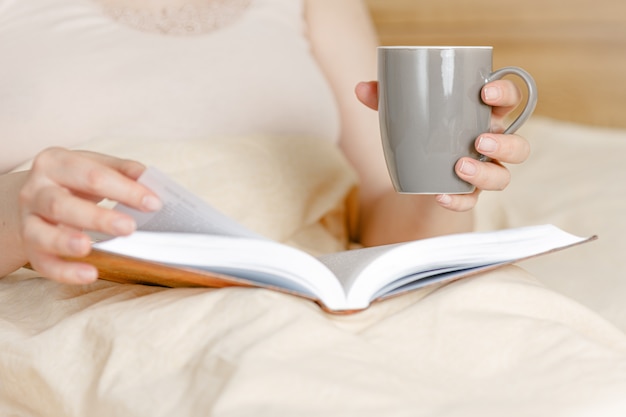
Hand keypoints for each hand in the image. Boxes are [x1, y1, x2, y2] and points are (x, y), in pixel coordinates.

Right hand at [18, 148, 161, 283]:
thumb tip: (148, 178)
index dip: (125, 189)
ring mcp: (28, 221)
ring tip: (88, 247)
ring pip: (41, 233)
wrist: (37, 199)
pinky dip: (65, 272)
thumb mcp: (95, 167)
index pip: (93, 175)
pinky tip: (89, 274)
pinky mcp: (29, 248)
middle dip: (96, 217)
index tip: (154, 203)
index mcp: (56, 163)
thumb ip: (123, 171)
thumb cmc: (75, 182)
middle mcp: (36, 191)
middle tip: (129, 227)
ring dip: (65, 241)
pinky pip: (43, 264)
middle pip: (61, 204)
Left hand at [355, 80, 529, 210]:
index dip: (505, 93)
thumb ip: (385, 97)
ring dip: (487, 173)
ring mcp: (483, 171)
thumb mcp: (403, 110)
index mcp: (483, 114)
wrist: (412, 167)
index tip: (484, 91)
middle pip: (519, 145)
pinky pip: (470, 201)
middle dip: (506, 143)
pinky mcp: (467, 193)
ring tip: (460, 166)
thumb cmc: (420, 128)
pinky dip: (458, 200)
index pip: (510, 99)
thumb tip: (360, 88)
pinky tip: (440, 195)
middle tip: (480, 140)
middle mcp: (492, 144)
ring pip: (503, 177)